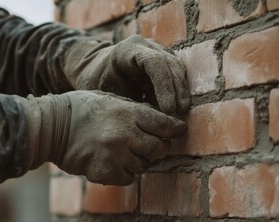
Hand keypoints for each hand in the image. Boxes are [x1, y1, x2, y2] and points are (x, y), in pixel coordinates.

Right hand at [27, 91, 186, 185]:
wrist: (50, 126)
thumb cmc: (80, 108)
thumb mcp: (109, 99)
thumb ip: (133, 109)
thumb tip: (157, 120)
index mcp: (128, 112)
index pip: (165, 124)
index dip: (176, 129)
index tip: (180, 130)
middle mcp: (125, 134)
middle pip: (160, 148)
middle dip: (159, 147)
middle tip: (151, 144)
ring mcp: (115, 154)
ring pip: (144, 165)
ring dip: (139, 160)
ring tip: (125, 152)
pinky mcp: (104, 171)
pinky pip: (127, 178)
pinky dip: (124, 173)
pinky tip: (113, 162)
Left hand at [63, 35, 189, 113]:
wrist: (97, 69)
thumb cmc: (99, 82)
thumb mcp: (108, 92)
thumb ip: (129, 101)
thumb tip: (151, 119)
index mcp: (127, 49)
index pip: (154, 62)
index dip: (164, 86)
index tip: (168, 109)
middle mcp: (145, 45)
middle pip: (169, 64)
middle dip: (176, 89)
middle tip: (179, 112)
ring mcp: (156, 49)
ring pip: (176, 67)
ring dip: (180, 89)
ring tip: (182, 111)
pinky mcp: (163, 58)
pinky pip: (176, 72)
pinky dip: (178, 88)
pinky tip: (178, 105)